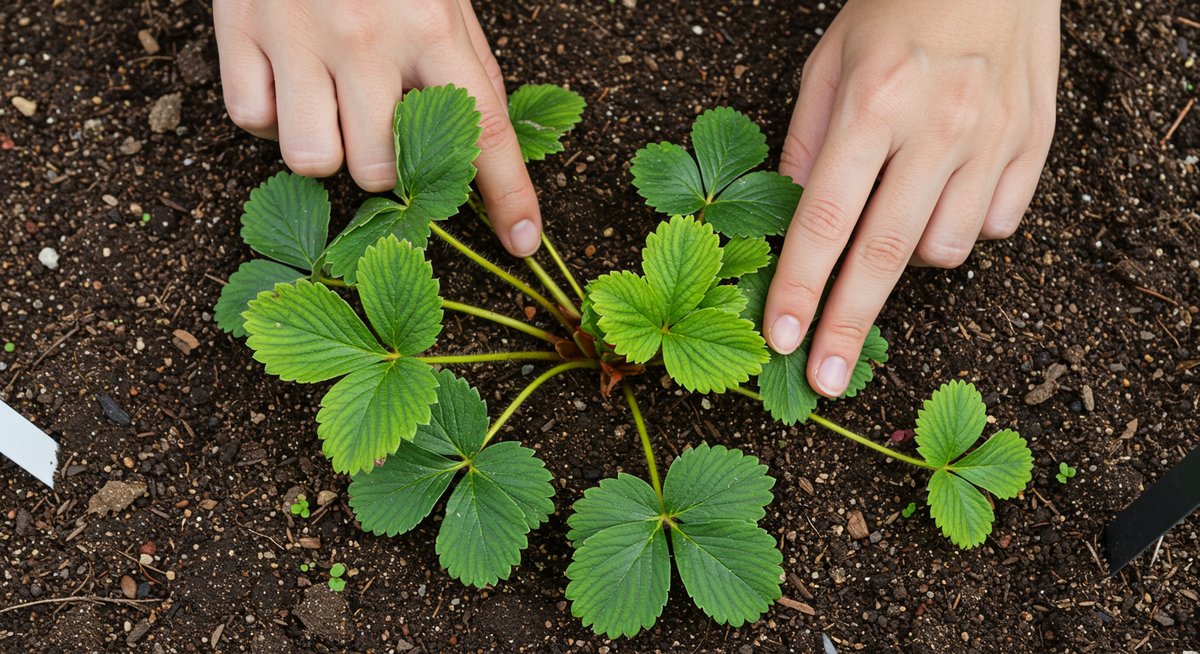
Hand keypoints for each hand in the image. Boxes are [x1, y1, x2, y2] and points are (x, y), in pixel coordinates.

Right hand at [213, 0, 542, 255]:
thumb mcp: (443, 1)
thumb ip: (463, 74)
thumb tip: (486, 164)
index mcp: (434, 26)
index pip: (484, 131)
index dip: (509, 195)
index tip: (523, 240)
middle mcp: (367, 36)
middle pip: (379, 171)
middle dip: (385, 168)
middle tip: (380, 128)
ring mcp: (298, 34)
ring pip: (312, 160)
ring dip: (325, 148)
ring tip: (330, 104)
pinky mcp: (239, 29)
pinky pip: (252, 122)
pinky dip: (269, 116)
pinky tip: (287, 79)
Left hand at [764, 0, 1059, 395]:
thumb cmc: (899, 8)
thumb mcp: (829, 60)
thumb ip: (805, 141)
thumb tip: (790, 216)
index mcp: (873, 102)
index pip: (826, 217)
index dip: (800, 286)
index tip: (781, 338)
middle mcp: (938, 126)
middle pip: (885, 255)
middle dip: (848, 326)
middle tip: (824, 379)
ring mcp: (993, 139)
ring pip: (943, 250)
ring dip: (907, 255)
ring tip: (896, 207)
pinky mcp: (1034, 146)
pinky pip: (992, 227)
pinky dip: (961, 227)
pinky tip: (945, 190)